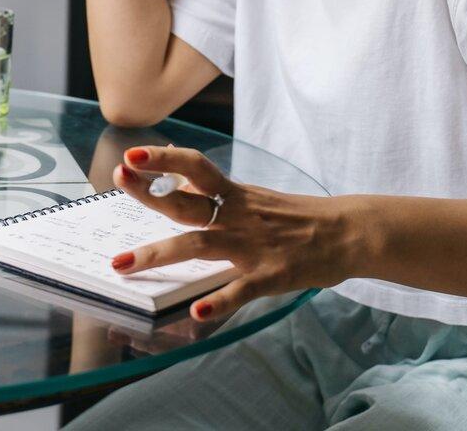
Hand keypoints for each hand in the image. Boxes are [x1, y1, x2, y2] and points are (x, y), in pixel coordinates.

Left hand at [110, 146, 355, 321]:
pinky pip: (240, 289)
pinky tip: (196, 311)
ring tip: (123, 266)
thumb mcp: (254, 196)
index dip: (163, 159)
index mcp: (235, 195)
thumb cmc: (298, 216)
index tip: (131, 155)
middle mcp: (236, 216)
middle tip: (117, 180)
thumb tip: (177, 173)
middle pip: (185, 202)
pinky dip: (218, 300)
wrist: (349, 232)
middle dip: (149, 193)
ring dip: (158, 254)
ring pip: (198, 246)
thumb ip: (217, 190)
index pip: (194, 168)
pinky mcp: (270, 275)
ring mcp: (251, 246)